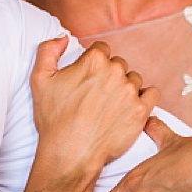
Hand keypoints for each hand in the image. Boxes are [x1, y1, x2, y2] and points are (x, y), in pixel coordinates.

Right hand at [29, 35, 158, 183]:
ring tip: (111, 103)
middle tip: (96, 94)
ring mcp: (130, 92)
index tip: (88, 76)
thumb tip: (64, 38)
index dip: (93, 62)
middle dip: (109, 75)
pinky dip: (143, 98)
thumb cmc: (54, 118)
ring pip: (134, 79)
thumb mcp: (39, 79)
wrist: (70, 152)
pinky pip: (152, 94)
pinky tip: (130, 106)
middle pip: (118, 64)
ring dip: (125, 86)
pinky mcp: (141, 111)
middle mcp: (115, 72)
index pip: (101, 49)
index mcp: (93, 60)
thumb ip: (48, 50)